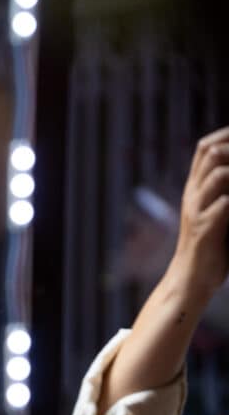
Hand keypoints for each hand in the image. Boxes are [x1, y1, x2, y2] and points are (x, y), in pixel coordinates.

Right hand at [173, 126, 228, 295]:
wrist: (189, 279)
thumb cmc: (210, 246)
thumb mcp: (216, 211)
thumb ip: (225, 192)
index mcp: (194, 188)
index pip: (204, 148)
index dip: (225, 135)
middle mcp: (193, 195)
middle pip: (210, 153)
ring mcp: (197, 210)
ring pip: (219, 174)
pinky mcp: (206, 228)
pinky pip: (225, 204)